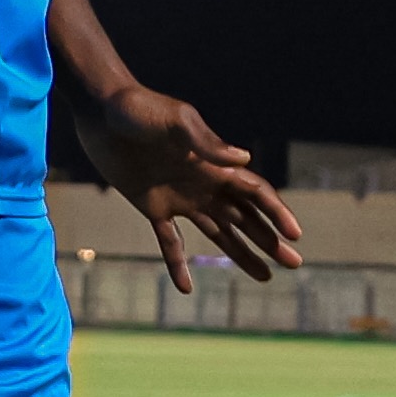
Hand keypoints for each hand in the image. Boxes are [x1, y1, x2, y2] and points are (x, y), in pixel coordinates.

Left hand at [74, 85, 303, 290]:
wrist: (100, 111)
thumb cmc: (139, 108)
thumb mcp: (175, 121)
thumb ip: (206, 141)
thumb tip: (244, 159)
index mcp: (214, 164)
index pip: (256, 192)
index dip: (277, 213)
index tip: (295, 236)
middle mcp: (203, 183)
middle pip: (246, 217)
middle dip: (270, 240)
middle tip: (295, 264)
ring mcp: (180, 197)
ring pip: (219, 232)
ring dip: (242, 253)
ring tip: (266, 276)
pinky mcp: (152, 207)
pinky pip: (170, 242)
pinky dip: (178, 264)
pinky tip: (186, 287)